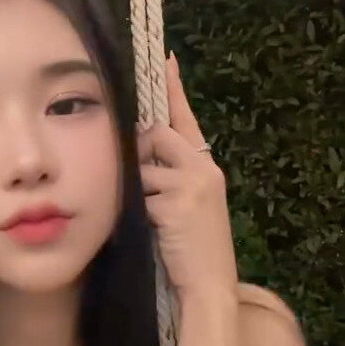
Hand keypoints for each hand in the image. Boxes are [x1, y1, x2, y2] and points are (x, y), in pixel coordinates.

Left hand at [137, 54, 238, 302]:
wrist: (209, 284)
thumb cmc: (194, 250)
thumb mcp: (189, 206)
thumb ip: (172, 178)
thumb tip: (139, 159)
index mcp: (208, 168)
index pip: (186, 121)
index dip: (174, 91)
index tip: (165, 61)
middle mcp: (203, 170)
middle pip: (158, 136)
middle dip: (139, 152)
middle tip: (139, 181)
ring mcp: (191, 186)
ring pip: (143, 168)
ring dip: (137, 191)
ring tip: (152, 219)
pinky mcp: (174, 205)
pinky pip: (139, 196)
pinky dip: (136, 212)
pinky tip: (151, 231)